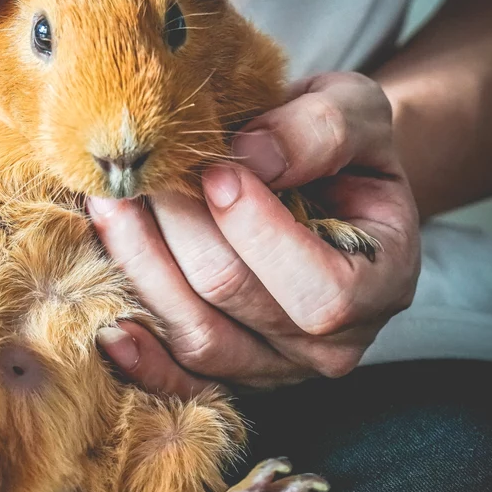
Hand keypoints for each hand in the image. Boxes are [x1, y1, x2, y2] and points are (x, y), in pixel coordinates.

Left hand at [90, 72, 420, 391]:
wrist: (317, 179)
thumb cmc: (337, 147)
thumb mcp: (354, 112)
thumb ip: (320, 129)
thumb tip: (251, 156)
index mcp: (383, 283)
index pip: (318, 288)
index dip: (255, 228)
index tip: (214, 167)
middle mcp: (332, 344)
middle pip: (233, 297)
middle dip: (178, 227)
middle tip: (140, 171)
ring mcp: (275, 366)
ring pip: (197, 336)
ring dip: (141, 266)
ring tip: (110, 205)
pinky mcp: (227, 371)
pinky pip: (180, 379)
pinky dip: (142, 358)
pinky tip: (108, 324)